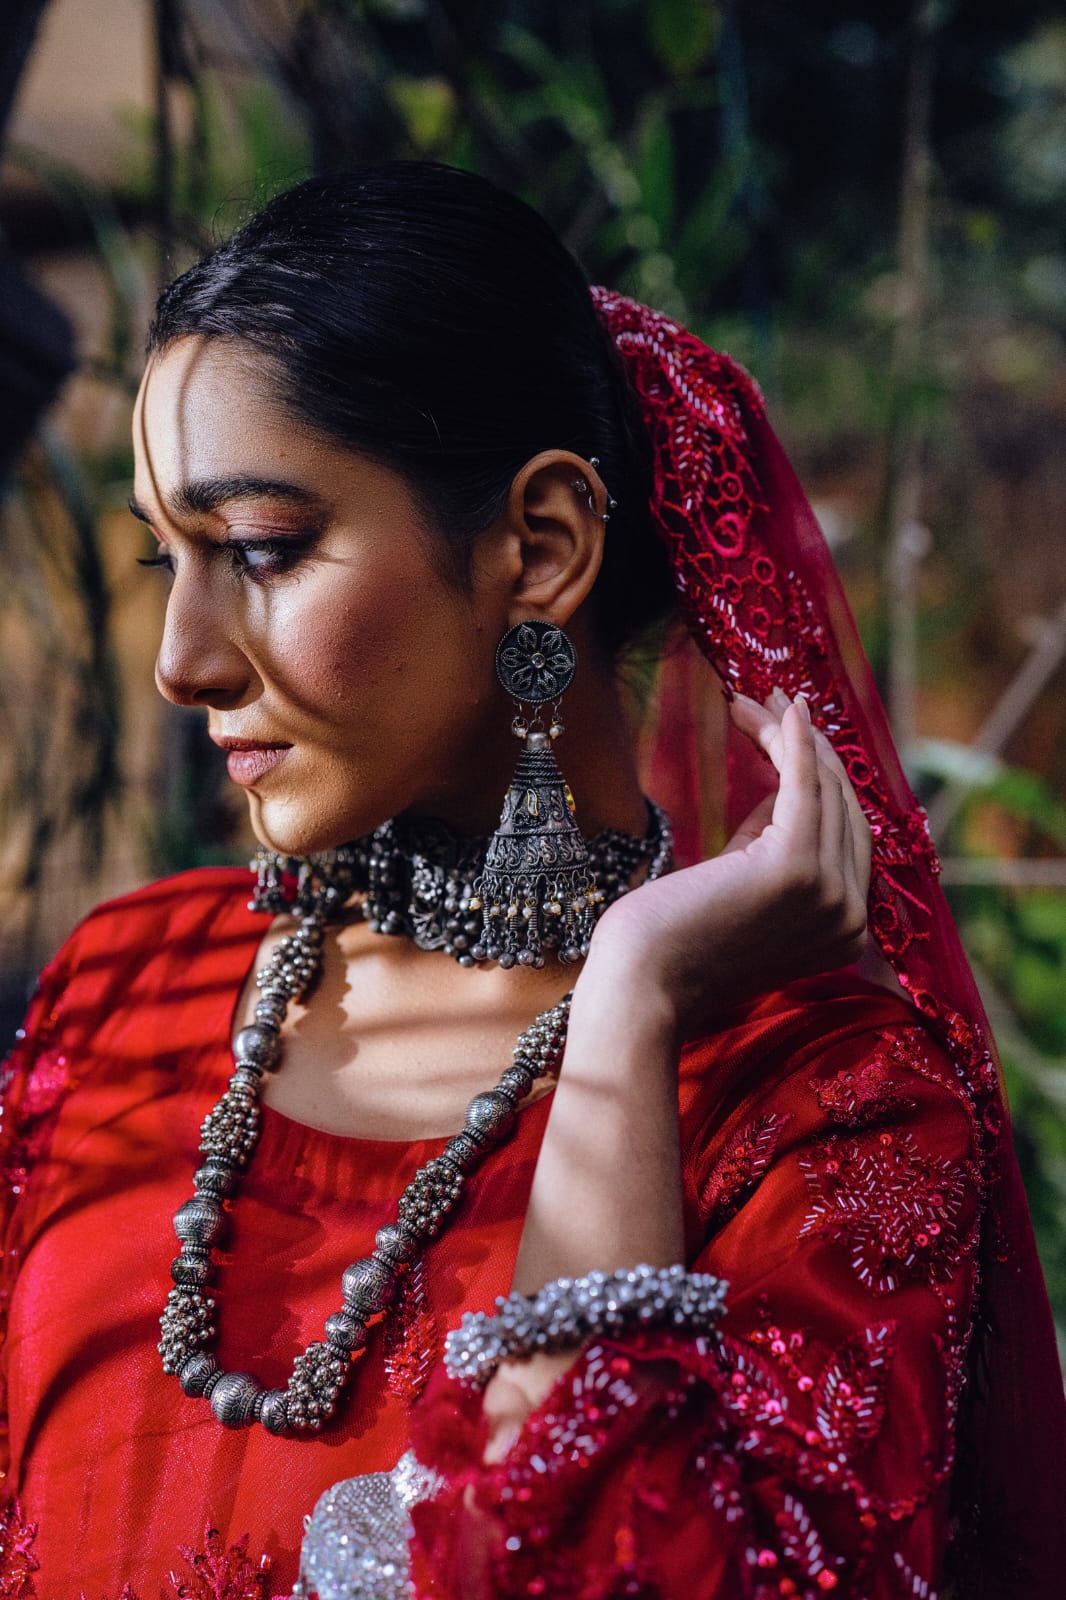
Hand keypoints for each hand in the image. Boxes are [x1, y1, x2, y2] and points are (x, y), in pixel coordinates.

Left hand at [583, 689, 871, 1039]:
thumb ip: (770, 844)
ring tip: (758, 702)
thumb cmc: (672, 942)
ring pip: (826, 794)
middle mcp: (851, 919)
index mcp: (843, 931)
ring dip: (792, 738)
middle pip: (846, 811)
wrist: (639, 985)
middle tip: (774, 705)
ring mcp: (831, 897)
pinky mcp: (798, 871)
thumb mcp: (740, 887)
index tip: (790, 734)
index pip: (848, 839)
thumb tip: (781, 787)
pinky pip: (805, 790)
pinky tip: (784, 713)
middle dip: (811, 751)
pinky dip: (796, 745)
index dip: (823, 780)